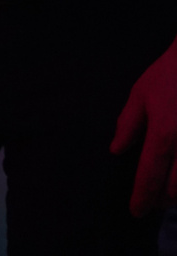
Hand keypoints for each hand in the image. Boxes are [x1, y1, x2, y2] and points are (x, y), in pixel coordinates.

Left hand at [112, 35, 176, 214]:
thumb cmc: (168, 76)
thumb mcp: (141, 94)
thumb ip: (128, 124)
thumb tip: (116, 150)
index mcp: (163, 134)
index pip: (150, 176)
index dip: (142, 197)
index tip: (136, 211)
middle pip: (175, 190)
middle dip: (161, 201)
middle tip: (151, 202)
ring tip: (166, 194)